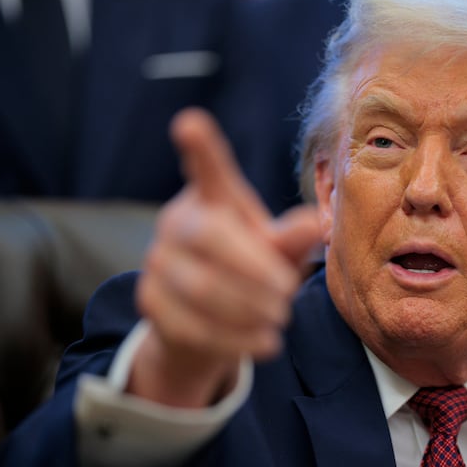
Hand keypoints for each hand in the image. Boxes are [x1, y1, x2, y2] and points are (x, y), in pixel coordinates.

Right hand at [131, 108, 321, 406]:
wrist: (206, 319)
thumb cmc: (249, 269)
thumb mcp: (274, 251)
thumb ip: (290, 238)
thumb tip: (316, 221)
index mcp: (211, 199)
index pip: (206, 170)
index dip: (200, 149)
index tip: (190, 122)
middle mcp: (176, 223)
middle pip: (207, 238)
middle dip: (254, 270)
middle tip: (289, 293)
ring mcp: (156, 263)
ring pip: (198, 287)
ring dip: (248, 308)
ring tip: (281, 319)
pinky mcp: (150, 304)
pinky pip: (190, 325)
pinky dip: (235, 339)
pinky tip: (266, 344)